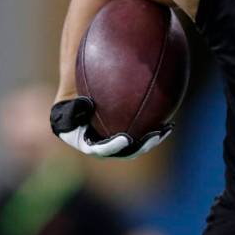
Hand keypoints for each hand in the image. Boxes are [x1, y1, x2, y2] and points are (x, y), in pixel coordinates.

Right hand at [50, 97, 172, 158]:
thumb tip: (85, 105)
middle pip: (121, 151)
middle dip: (138, 147)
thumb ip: (72, 106)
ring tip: (164, 131)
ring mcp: (115, 137)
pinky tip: (168, 122)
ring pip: (135, 143)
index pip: (98, 150)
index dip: (112, 148)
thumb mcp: (66, 98)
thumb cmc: (71, 88)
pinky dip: (153, 128)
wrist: (78, 83)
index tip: (125, 139)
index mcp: (83, 141)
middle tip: (152, 137)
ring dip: (150, 140)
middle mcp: (100, 143)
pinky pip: (142, 130)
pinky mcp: (128, 129)